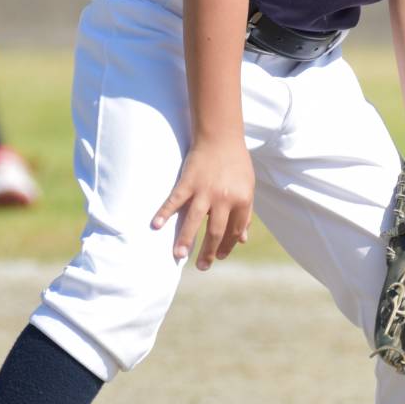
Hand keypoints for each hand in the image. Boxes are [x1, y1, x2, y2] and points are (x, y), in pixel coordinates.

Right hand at [151, 139, 253, 269]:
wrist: (222, 136)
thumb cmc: (236, 163)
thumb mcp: (248, 187)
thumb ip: (245, 214)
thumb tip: (242, 240)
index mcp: (242, 200)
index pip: (235, 230)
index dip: (228, 246)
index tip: (220, 256)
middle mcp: (224, 198)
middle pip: (215, 231)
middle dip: (208, 252)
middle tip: (202, 267)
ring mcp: (205, 190)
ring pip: (194, 221)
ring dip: (185, 240)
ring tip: (179, 257)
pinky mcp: (188, 182)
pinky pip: (175, 201)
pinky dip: (164, 213)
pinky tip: (156, 225)